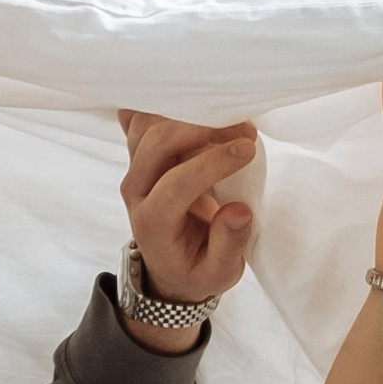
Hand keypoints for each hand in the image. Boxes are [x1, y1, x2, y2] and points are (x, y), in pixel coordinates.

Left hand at [114, 111, 256, 307]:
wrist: (171, 268)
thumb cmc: (197, 269)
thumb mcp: (219, 273)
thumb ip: (228, 245)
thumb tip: (239, 211)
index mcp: (152, 223)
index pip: (177, 183)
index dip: (213, 162)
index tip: (248, 149)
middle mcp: (135, 191)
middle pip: (157, 143)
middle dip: (203, 130)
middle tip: (246, 132)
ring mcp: (134, 170)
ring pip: (148, 125)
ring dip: (189, 116)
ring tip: (231, 123)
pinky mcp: (139, 156)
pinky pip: (143, 120)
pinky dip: (170, 110)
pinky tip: (200, 111)